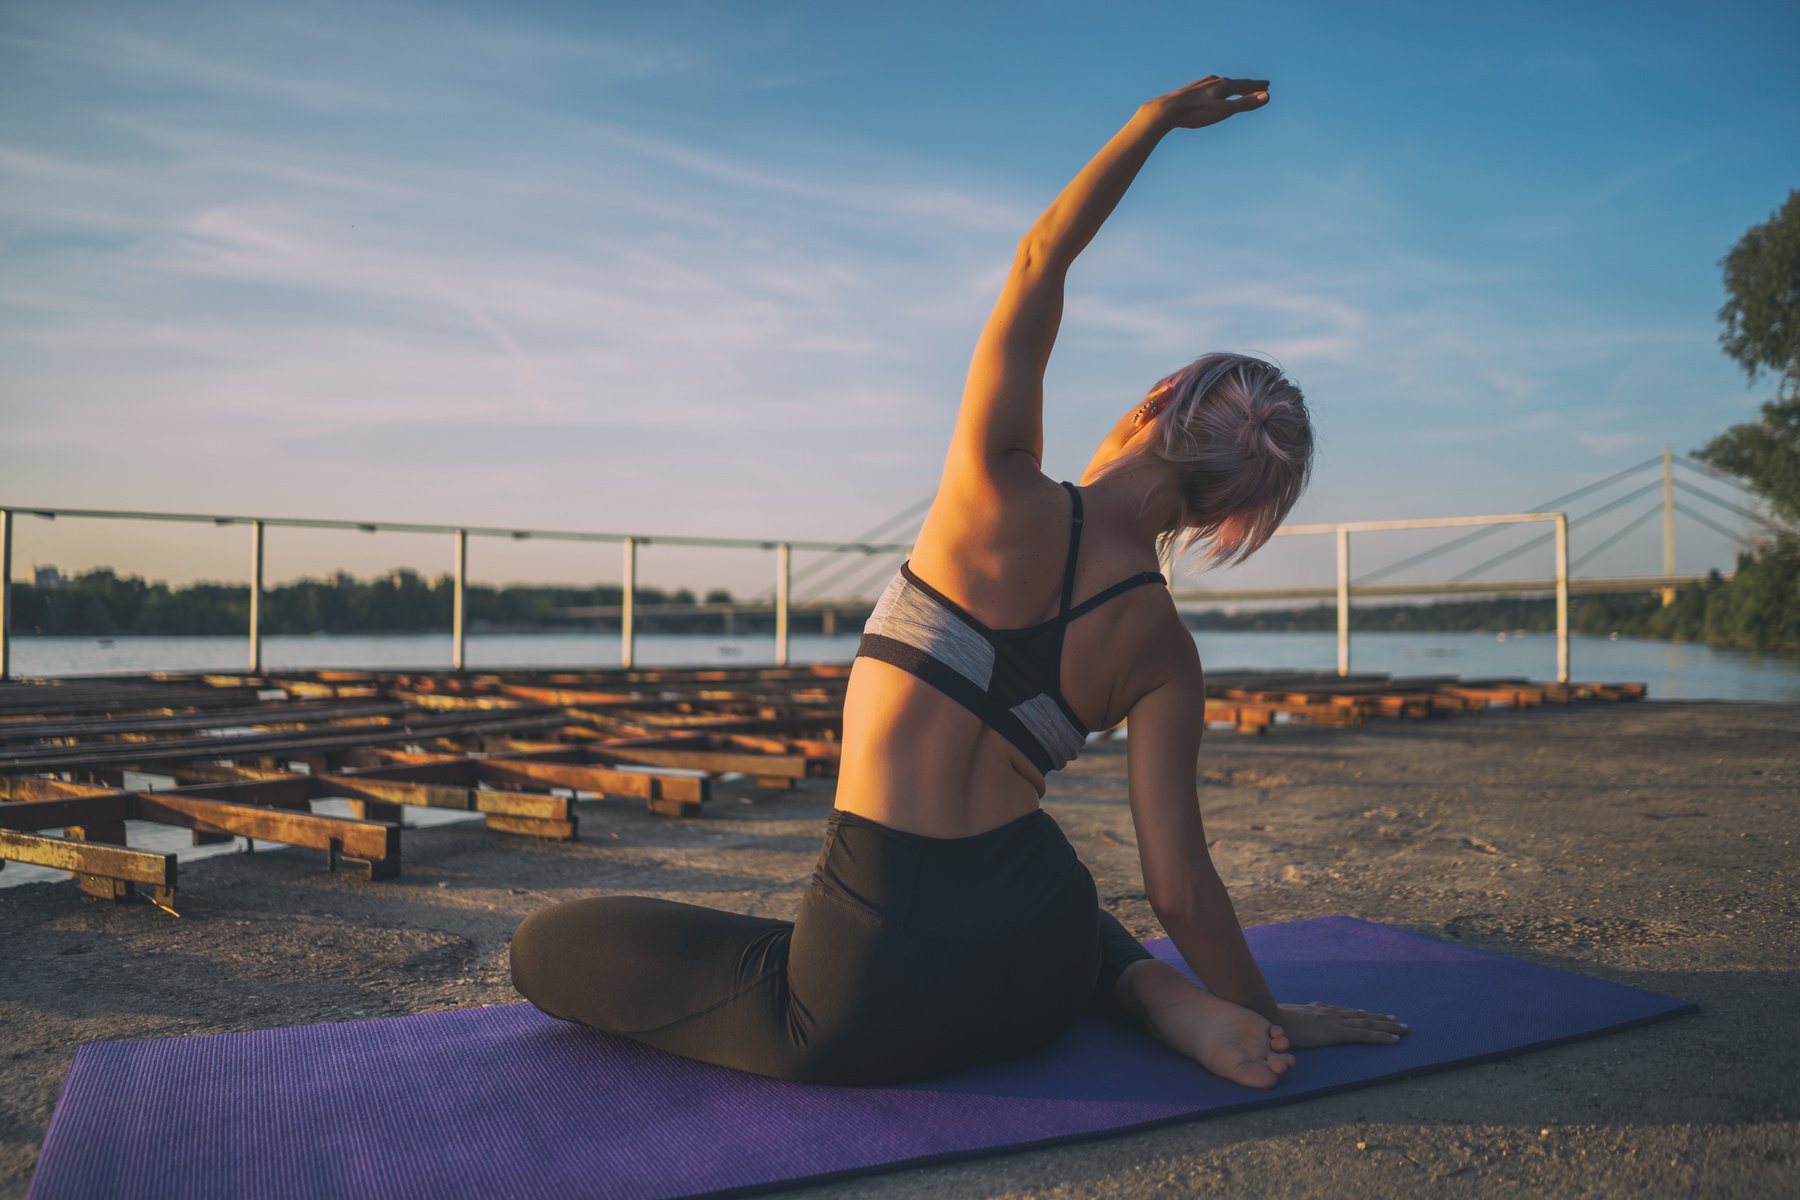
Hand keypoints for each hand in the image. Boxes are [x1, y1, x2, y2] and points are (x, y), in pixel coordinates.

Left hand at [1143, 76, 1270, 129]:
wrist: (1166, 110)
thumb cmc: (1195, 112)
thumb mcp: (1224, 110)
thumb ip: (1245, 103)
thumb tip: (1267, 96)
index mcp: (1223, 85)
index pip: (1245, 85)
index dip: (1257, 87)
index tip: (1267, 86)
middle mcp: (1213, 81)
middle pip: (1235, 83)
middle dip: (1247, 86)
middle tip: (1258, 86)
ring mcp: (1200, 84)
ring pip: (1221, 84)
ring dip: (1233, 87)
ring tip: (1237, 88)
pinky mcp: (1190, 90)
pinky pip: (1210, 88)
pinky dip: (1218, 90)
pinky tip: (1211, 92)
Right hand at [1277, 1001, 1407, 1048]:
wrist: (1271, 1017)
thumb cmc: (1274, 1022)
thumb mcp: (1288, 1019)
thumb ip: (1297, 1021)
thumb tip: (1296, 1026)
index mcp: (1320, 1010)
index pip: (1347, 1013)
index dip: (1363, 1014)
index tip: (1374, 1015)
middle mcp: (1331, 1013)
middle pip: (1362, 1016)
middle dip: (1381, 1019)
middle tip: (1398, 1021)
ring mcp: (1335, 1021)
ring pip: (1368, 1023)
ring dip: (1388, 1026)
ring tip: (1404, 1029)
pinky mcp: (1337, 1032)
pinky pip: (1364, 1034)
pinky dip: (1381, 1036)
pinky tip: (1394, 1040)